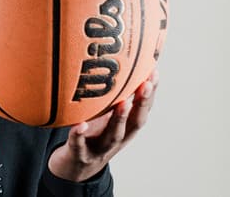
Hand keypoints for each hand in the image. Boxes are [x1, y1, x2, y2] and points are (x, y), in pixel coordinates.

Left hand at [48, 67, 159, 181]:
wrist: (75, 167)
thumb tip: (116, 63)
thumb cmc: (92, 134)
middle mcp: (118, 138)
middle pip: (135, 122)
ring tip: (123, 103)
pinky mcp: (79, 154)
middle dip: (142, 103)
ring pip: (113, 135)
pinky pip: (78, 145)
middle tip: (147, 84)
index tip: (154, 71)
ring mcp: (100, 148)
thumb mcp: (104, 115)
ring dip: (119, 119)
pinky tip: (79, 125)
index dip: (150, 92)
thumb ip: (110, 96)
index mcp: (125, 127)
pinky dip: (79, 135)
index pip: (143, 108)